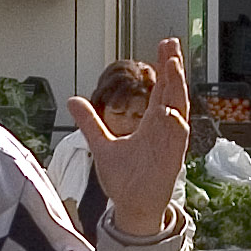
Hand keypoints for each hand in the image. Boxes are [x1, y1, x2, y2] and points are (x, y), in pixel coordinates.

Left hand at [70, 38, 189, 238]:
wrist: (131, 206)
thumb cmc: (124, 179)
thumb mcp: (102, 145)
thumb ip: (89, 123)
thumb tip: (73, 101)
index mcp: (152, 123)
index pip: (161, 89)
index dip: (165, 68)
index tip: (166, 47)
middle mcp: (164, 129)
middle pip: (173, 92)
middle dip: (174, 68)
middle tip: (172, 45)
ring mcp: (169, 142)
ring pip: (178, 110)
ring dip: (177, 89)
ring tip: (173, 66)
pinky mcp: (171, 159)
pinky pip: (177, 139)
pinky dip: (175, 125)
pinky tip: (170, 110)